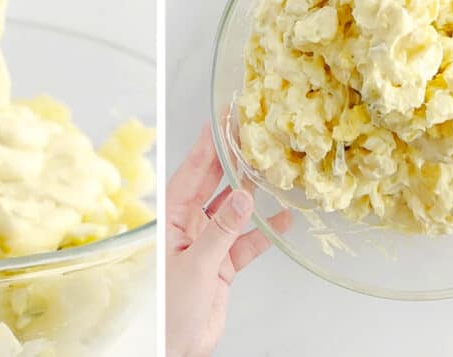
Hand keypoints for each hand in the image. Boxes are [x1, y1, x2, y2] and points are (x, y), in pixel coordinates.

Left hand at [165, 125, 290, 356]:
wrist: (175, 348)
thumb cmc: (169, 311)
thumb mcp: (195, 266)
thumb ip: (221, 231)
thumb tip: (241, 195)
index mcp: (171, 218)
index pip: (192, 171)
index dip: (209, 144)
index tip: (223, 119)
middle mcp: (188, 225)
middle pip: (213, 183)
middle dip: (232, 158)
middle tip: (252, 132)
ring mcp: (206, 243)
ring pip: (232, 209)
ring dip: (251, 191)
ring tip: (272, 167)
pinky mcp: (222, 264)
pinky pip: (246, 240)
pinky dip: (263, 230)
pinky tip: (282, 219)